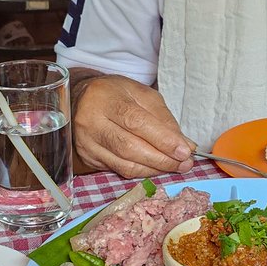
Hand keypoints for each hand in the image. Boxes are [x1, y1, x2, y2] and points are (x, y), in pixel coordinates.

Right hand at [71, 74, 194, 177]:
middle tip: (184, 164)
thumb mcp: (142, 95)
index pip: (136, 122)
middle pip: (129, 147)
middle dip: (161, 159)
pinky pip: (119, 170)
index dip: (162, 139)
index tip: (184, 151)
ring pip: (124, 164)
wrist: (81, 98)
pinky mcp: (88, 157)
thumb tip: (185, 145)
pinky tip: (154, 167)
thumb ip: (164, 119)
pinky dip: (141, 171)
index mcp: (106, 98)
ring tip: (174, 166)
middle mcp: (91, 121)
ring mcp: (87, 142)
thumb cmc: (116, 94)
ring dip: (154, 169)